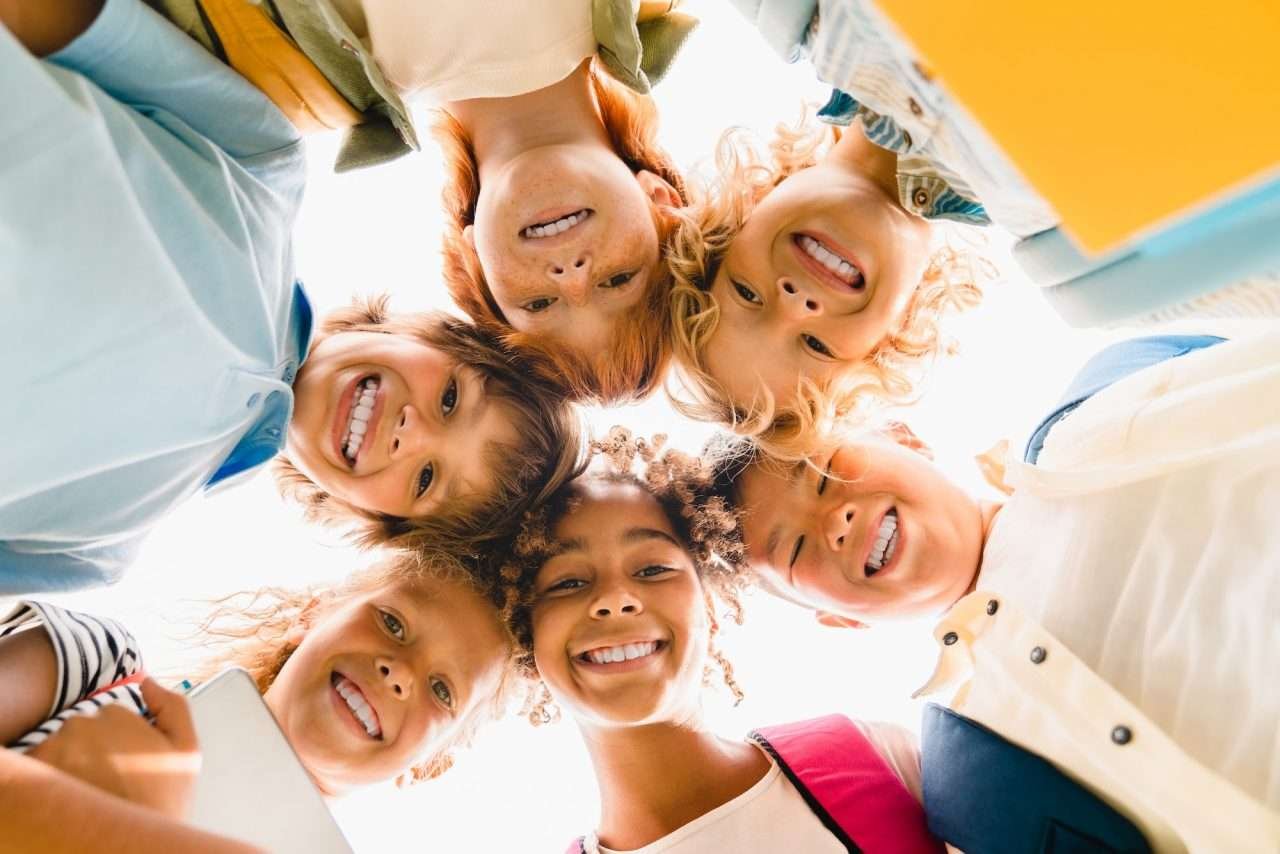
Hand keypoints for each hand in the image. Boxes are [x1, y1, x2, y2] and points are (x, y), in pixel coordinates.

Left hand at [29, 678, 201, 819]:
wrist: (132, 846)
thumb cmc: (162, 800)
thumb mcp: (187, 750)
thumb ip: (173, 707)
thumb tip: (148, 682)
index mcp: (116, 717)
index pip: (111, 714)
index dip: (124, 738)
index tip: (132, 759)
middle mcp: (80, 728)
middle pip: (83, 727)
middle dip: (96, 747)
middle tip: (114, 777)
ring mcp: (54, 751)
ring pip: (61, 744)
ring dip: (73, 761)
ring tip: (95, 788)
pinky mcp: (36, 773)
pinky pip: (41, 763)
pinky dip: (54, 776)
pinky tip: (77, 794)